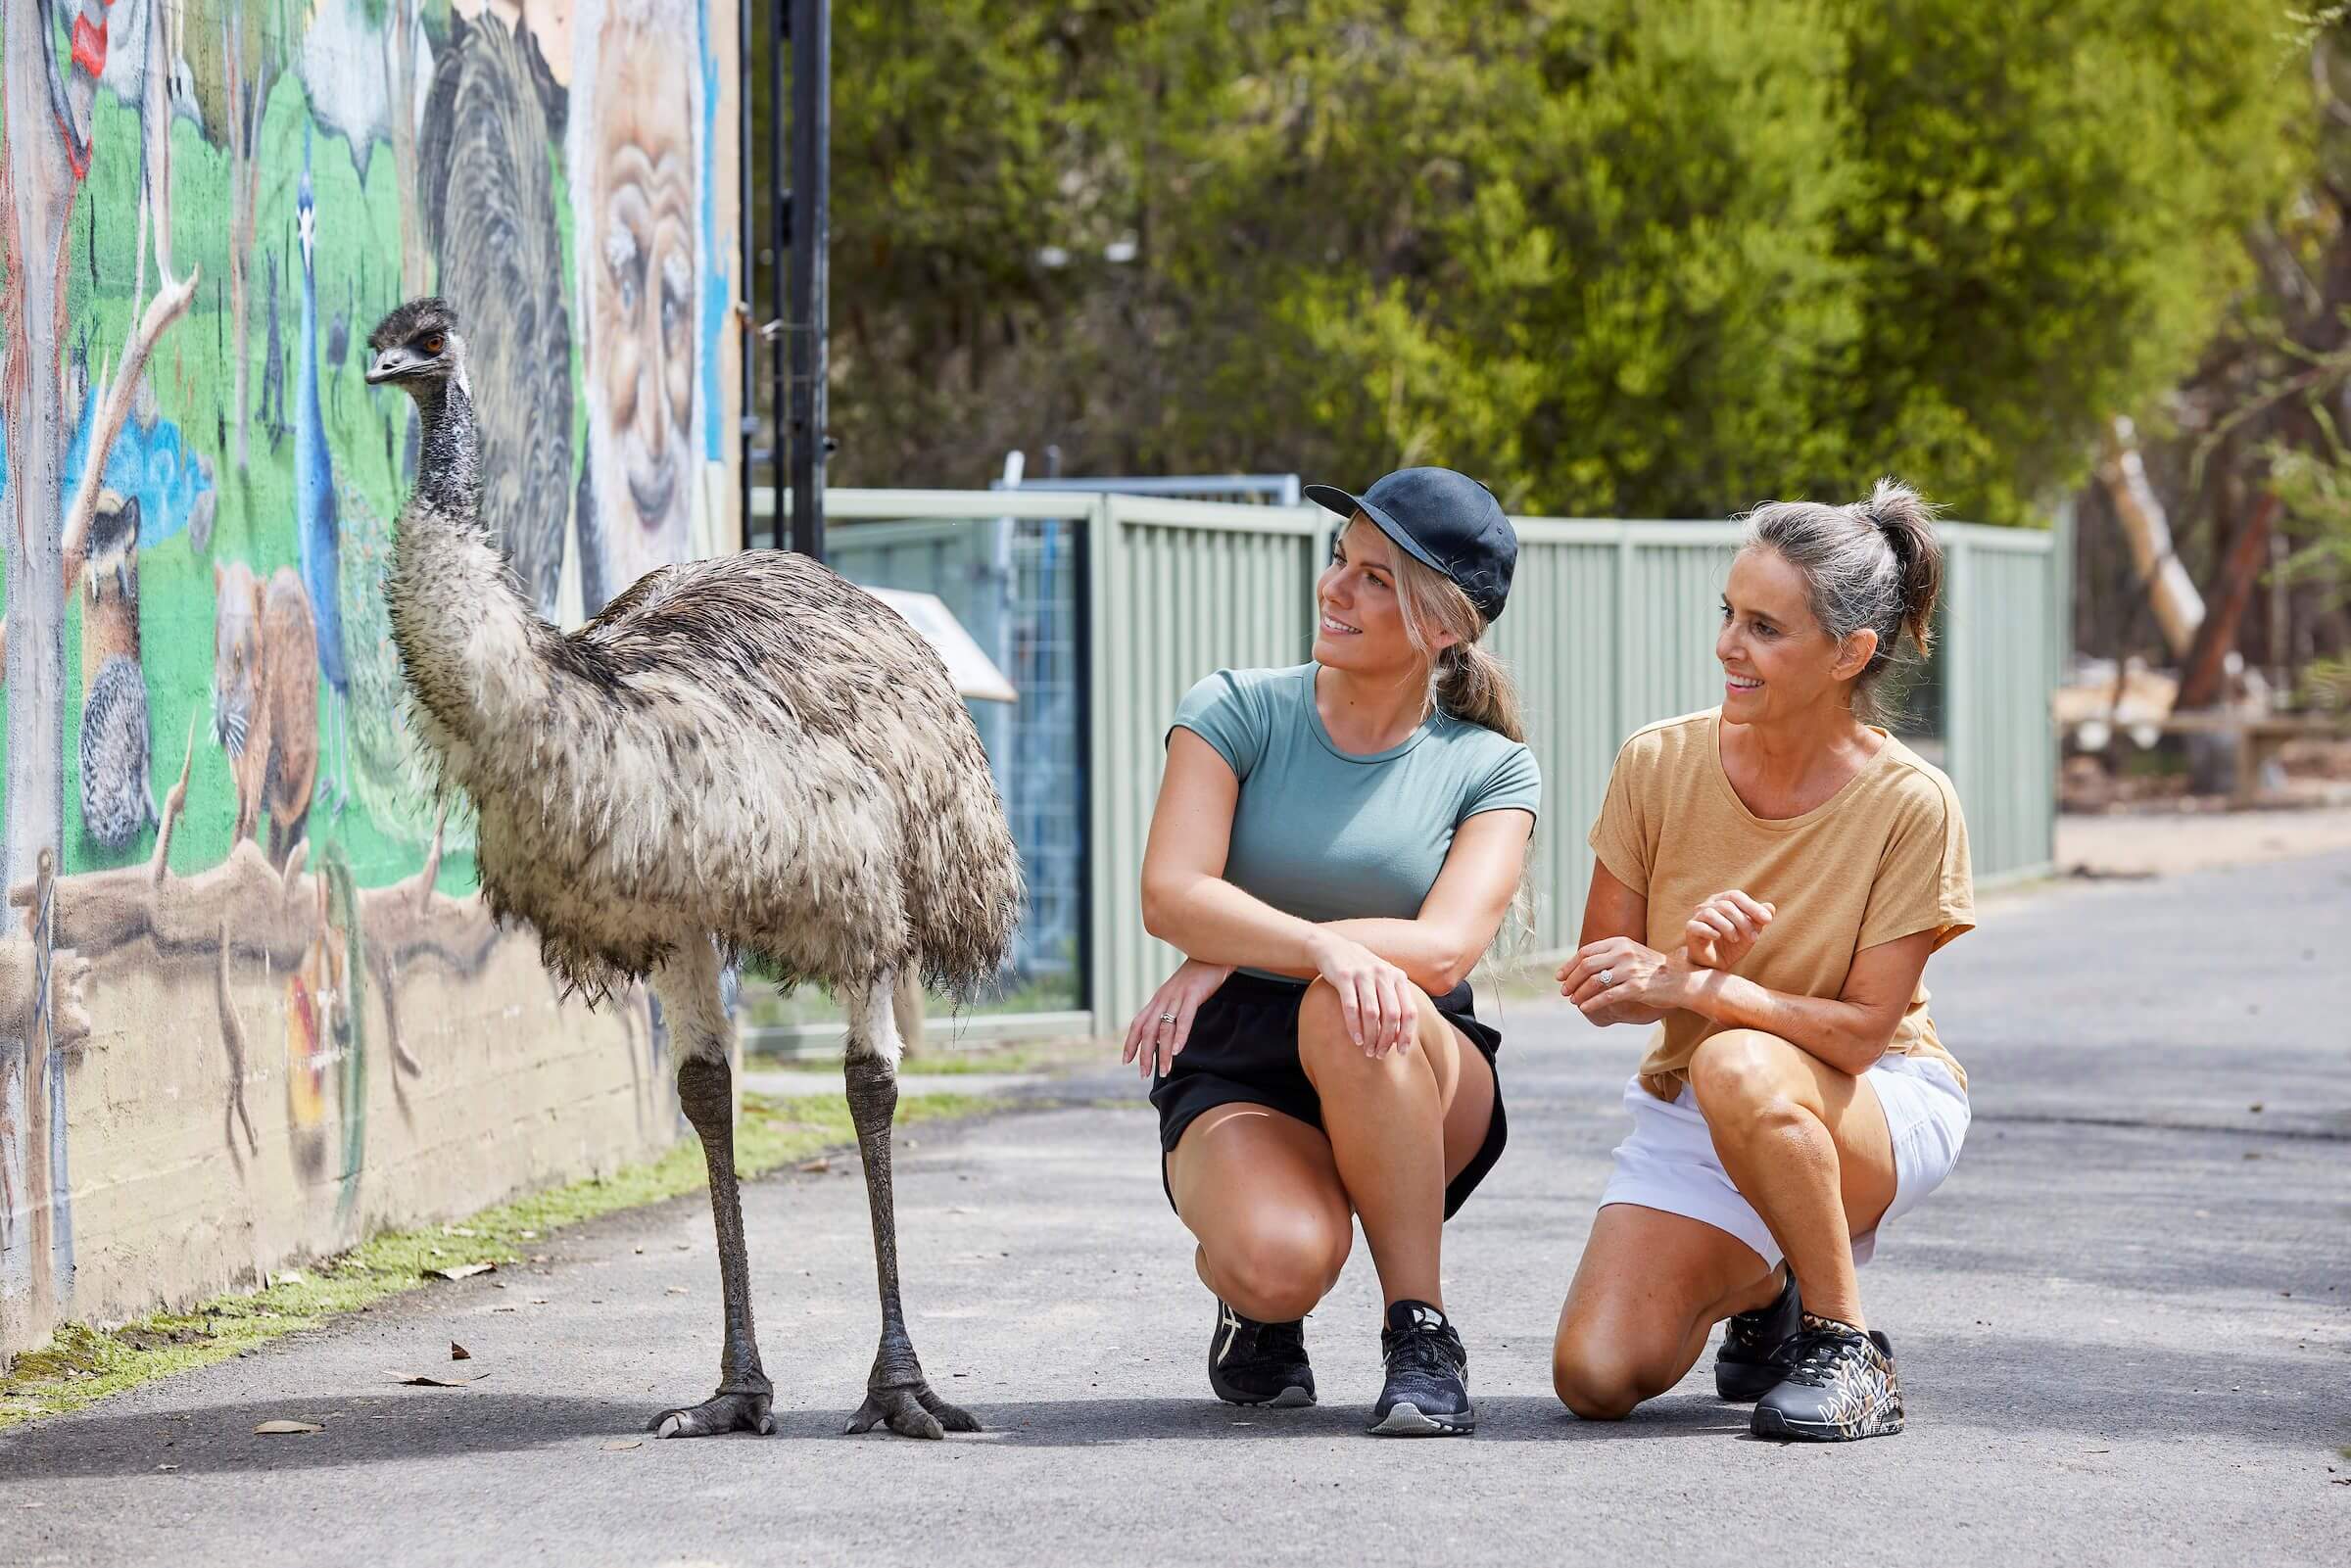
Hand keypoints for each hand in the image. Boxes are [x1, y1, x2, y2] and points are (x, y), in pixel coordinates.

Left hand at [1122, 959, 1234, 1079]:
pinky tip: (1177, 1051)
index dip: (1130, 1042)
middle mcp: (1163, 999)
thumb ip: (1171, 1010)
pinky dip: (1180, 1035)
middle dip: (1144, 1054)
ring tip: (1164, 1071)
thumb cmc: (1198, 977)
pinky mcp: (1193, 995)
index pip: (1138, 1023)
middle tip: (1144, 1074)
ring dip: (1163, 1052)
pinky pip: (1184, 1018)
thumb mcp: (1179, 994)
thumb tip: (1167, 1032)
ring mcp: (1177, 996)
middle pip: (1148, 1030)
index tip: (1126, 1061)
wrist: (1212, 953)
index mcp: (1158, 999)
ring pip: (1165, 1028)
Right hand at [1307, 931, 1417, 1056]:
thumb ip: (1394, 1001)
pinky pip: (1351, 1006)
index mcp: (1397, 977)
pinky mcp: (1344, 976)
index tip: (1402, 1051)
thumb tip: (1401, 1035)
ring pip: (1372, 1013)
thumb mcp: (1383, 979)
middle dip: (1387, 1039)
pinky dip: (1354, 1026)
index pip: (1409, 1010)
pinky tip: (1355, 1039)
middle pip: (1392, 1014)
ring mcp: (1364, 974)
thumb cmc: (1362, 972)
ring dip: (1371, 1036)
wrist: (1334, 948)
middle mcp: (1383, 974)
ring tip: (1367, 1050)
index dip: (1407, 1034)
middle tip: (1379, 1053)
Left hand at [1557, 937, 1692, 1022]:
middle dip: (1571, 980)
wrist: (1682, 979)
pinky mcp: (1636, 987)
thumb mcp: (1632, 953)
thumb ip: (1610, 955)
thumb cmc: (1654, 969)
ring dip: (1579, 993)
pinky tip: (1585, 1008)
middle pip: (1586, 966)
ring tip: (1573, 1001)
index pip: (1586, 952)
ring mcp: (1630, 970)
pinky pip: (1607, 996)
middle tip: (1564, 992)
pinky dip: (1592, 1003)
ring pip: (1594, 982)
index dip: (1569, 965)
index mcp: (1620, 942)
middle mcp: (1623, 953)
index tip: (1560, 977)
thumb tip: (1583, 965)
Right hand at [1683, 890, 1773, 969]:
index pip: (1736, 896)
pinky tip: (1718, 937)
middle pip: (1726, 905)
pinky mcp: (1690, 930)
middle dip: (1743, 922)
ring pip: (1711, 913)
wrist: (1715, 965)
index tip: (1768, 920)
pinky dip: (1710, 931)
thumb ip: (1759, 920)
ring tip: (1736, 939)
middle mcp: (1708, 905)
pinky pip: (1698, 926)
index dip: (1752, 906)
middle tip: (1755, 938)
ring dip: (1728, 927)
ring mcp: (1697, 917)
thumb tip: (1771, 907)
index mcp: (1722, 900)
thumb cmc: (1732, 945)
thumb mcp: (1750, 933)